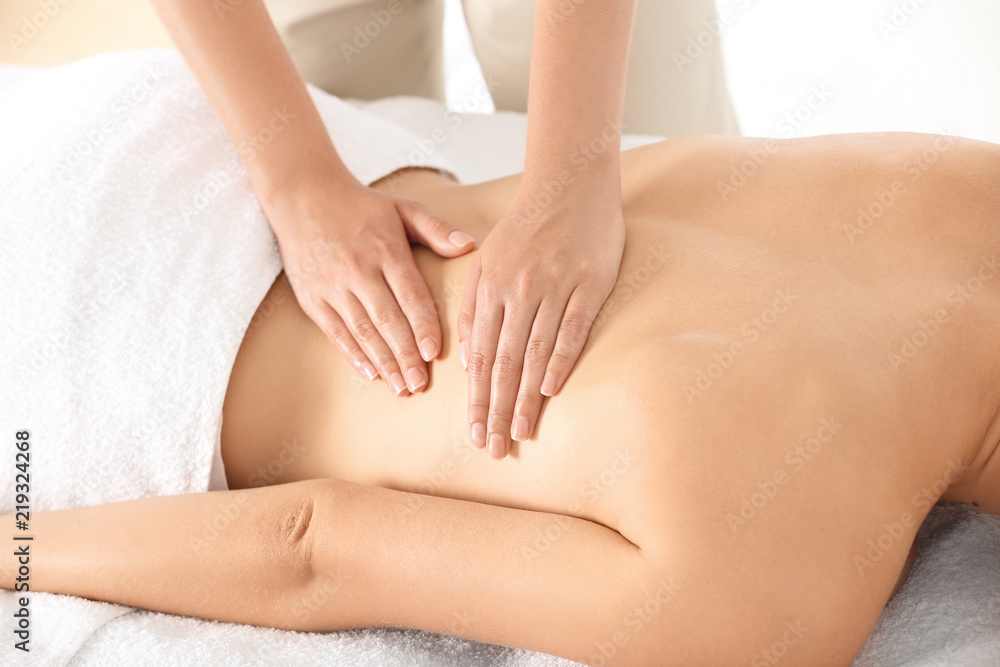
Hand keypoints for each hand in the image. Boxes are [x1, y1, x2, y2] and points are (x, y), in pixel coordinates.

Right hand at [269, 178, 474, 395]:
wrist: (302, 195)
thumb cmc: (361, 206)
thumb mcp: (402, 208)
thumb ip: (436, 229)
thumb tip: (469, 246)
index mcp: (386, 250)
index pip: (410, 295)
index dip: (423, 326)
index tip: (435, 353)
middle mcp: (359, 270)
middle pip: (387, 320)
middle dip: (405, 355)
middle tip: (421, 383)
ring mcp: (332, 286)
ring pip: (362, 330)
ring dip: (383, 361)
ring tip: (401, 387)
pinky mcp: (312, 298)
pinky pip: (335, 331)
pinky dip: (353, 354)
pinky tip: (371, 372)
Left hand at [458, 180, 624, 458]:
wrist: (570, 184)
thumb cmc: (527, 228)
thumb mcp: (487, 261)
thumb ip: (473, 308)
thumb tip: (467, 361)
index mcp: (491, 287)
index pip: (481, 355)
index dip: (477, 398)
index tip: (474, 432)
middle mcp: (518, 289)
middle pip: (503, 361)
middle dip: (496, 409)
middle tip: (492, 447)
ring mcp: (555, 286)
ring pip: (534, 351)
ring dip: (524, 396)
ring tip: (519, 432)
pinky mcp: (589, 283)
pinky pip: (572, 328)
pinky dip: (560, 360)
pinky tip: (550, 390)